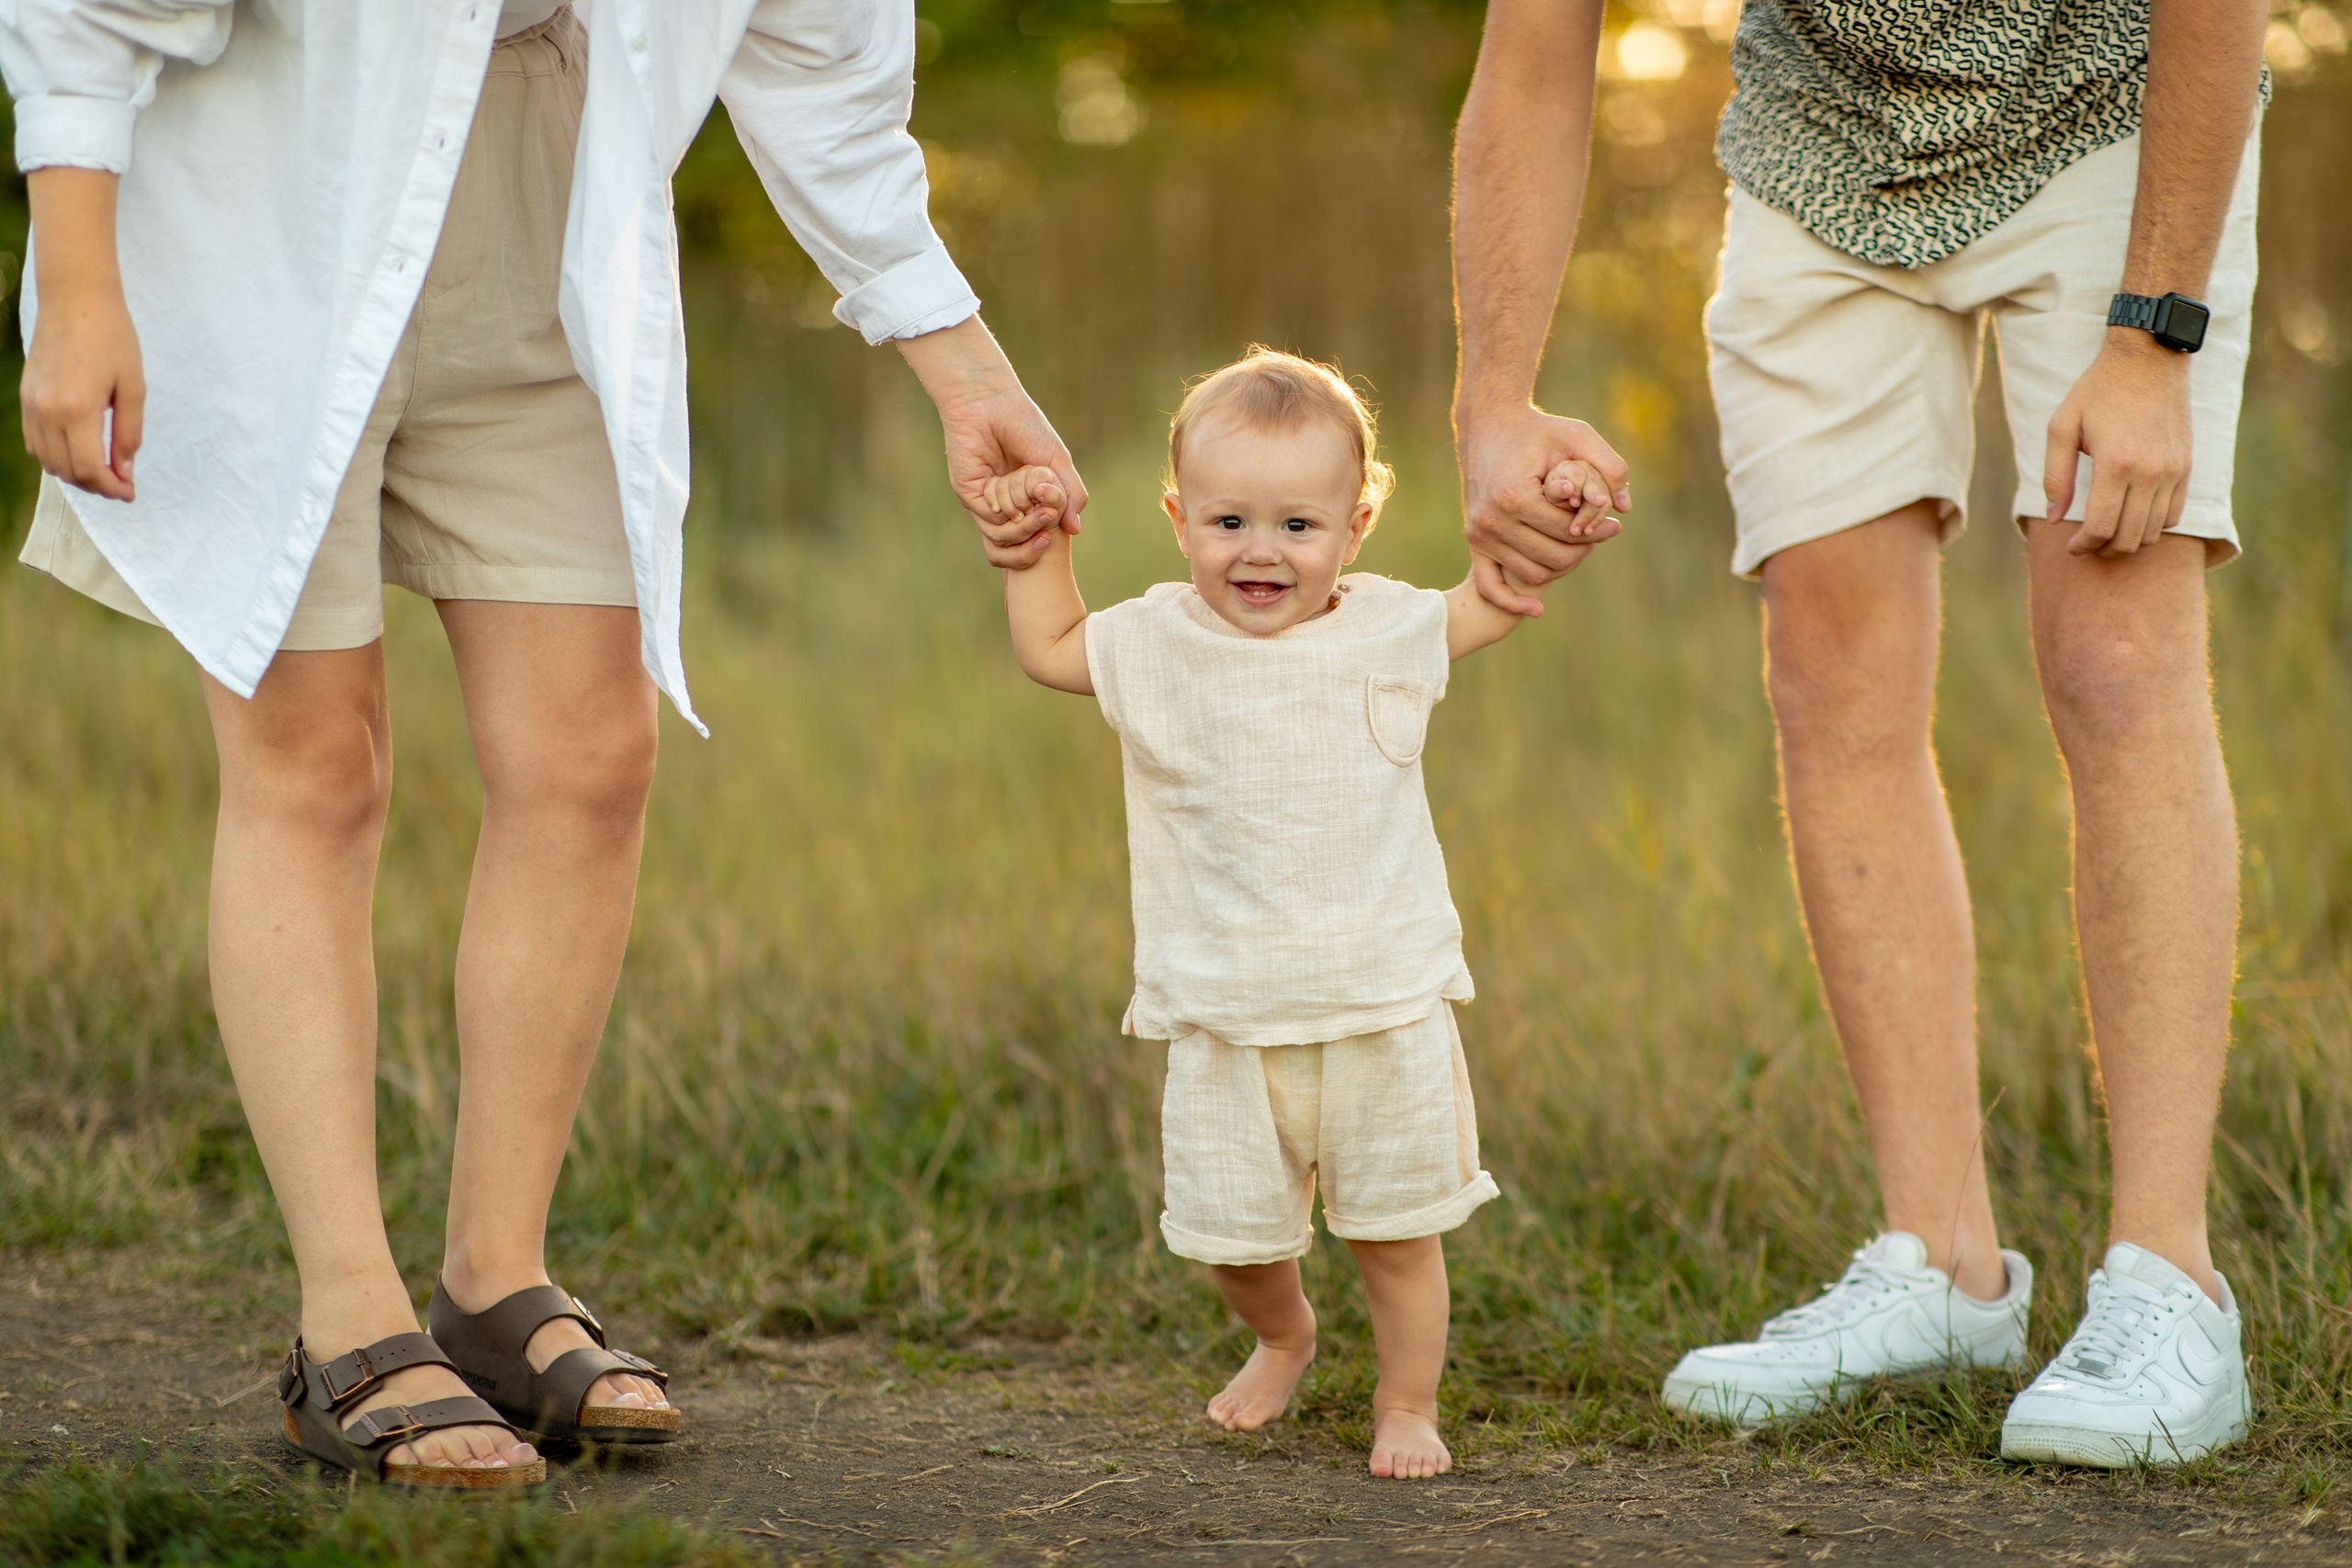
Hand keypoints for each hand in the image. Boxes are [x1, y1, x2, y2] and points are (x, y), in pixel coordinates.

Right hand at [21, 168, 141, 502]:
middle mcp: (47, 412)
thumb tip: (125, 469)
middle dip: (96, 485)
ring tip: (103, 471)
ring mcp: (31, 405)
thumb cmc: (112, 337)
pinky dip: (54, 457)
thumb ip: (128, 433)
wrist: (75, 299)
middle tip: (121, 484)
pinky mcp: (24, 396)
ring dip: (75, 474)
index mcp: (78, 410)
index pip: (90, 468)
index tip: (130, 492)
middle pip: (67, 470)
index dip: (111, 488)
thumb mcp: (133, 387)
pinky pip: (33, 442)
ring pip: (47, 461)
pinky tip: (77, 453)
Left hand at [898, 315, 1087, 568]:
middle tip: (1051, 532)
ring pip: (1002, 538)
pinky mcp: (970, 494)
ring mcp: (986, 501)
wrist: (991, 402)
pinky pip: (989, 521)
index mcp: (1025, 499)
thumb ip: (1070, 494)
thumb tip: (1075, 530)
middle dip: (1034, 547)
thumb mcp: (1057, 462)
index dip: (1048, 541)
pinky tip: (1021, 500)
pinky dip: (1009, 517)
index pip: (1035, 534)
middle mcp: (1004, 505)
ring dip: (1025, 531)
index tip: (1062, 533)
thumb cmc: (1025, 425)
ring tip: (1043, 515)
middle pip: (1016, 545)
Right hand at [1457, 402, 1628, 614]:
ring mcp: (1479, 534)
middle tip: (1601, 535)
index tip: (1615, 523)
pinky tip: (1537, 609)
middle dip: (1583, 549)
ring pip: (1533, 574)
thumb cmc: (1537, 431)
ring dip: (1562, 566)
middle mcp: (1492, 520)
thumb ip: (1609, 466)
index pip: (1567, 532)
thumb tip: (1624, 508)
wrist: (1489, 427)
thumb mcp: (1578, 435)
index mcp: (1514, 497)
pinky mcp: (1474, 541)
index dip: (1598, 530)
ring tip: (1579, 544)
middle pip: (1552, 558)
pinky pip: (1491, 585)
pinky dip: (1513, 601)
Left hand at [2042, 330, 2192, 557]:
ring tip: (2107, 532)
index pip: (2102, 528)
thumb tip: (2054, 517)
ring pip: (2153, 532)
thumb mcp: (2062, 427)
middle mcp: (2150, 472)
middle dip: (2103, 550)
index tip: (2071, 546)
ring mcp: (2173, 470)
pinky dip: (2152, 526)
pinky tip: (2133, 516)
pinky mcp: (2186, 466)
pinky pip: (2174, 514)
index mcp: (2115, 463)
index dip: (2083, 546)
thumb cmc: (2098, 390)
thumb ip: (2056, 476)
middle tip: (2086, 544)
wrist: (2149, 358)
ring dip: (2128, 541)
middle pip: (2129, 538)